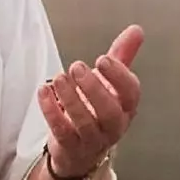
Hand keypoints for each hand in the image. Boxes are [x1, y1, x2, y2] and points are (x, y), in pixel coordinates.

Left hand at [38, 24, 143, 177]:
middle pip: (110, 112)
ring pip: (85, 122)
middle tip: (77, 67)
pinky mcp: (69, 146)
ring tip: (59, 78)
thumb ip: (121, 57)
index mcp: (125, 107)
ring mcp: (91, 138)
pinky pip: (61, 131)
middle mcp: (113, 125)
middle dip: (94, 88)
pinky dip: (52, 110)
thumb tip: (136, 30)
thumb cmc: (96, 110)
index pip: (131, 93)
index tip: (102, 58)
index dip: (119, 76)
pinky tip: (43, 91)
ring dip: (71, 98)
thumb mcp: (110, 84)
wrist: (79, 149)